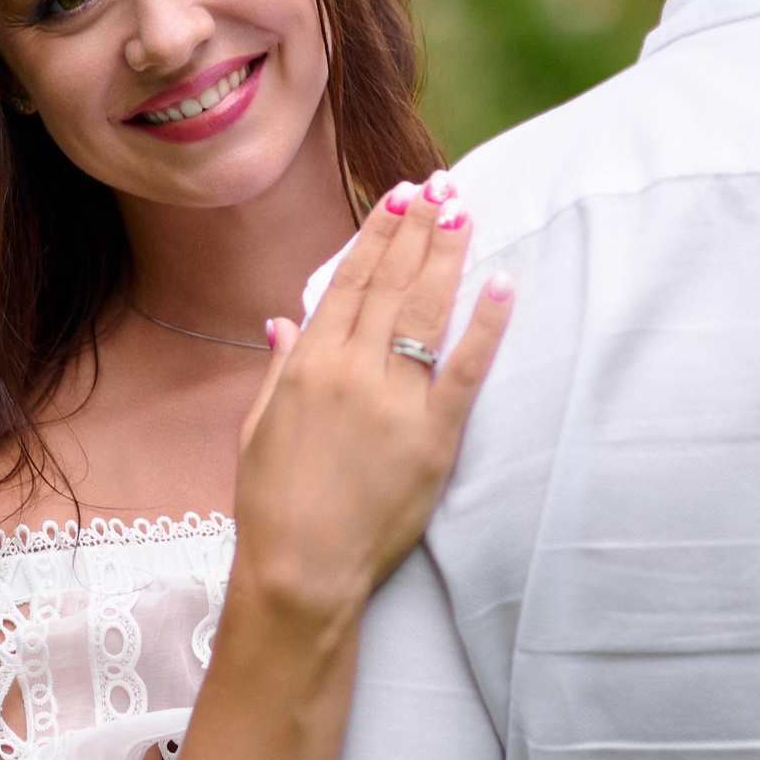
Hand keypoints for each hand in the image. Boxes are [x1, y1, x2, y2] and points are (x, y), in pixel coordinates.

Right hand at [230, 177, 512, 634]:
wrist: (301, 573)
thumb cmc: (274, 506)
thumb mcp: (257, 428)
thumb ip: (278, 367)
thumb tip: (286, 319)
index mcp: (307, 365)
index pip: (349, 281)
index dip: (377, 235)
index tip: (397, 198)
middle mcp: (351, 372)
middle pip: (392, 284)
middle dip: (419, 229)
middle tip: (442, 186)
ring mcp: (394, 403)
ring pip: (426, 311)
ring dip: (447, 256)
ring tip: (465, 212)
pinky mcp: (434, 438)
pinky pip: (466, 369)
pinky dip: (486, 323)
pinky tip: (502, 283)